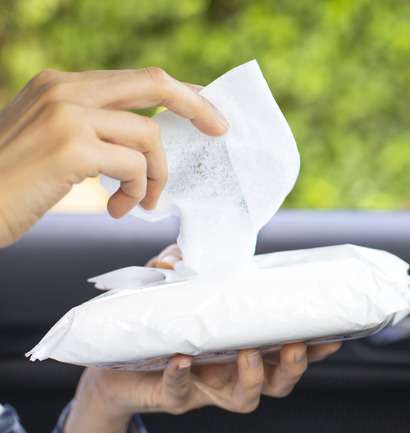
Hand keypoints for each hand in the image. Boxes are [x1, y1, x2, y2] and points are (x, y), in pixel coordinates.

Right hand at [0, 68, 228, 246]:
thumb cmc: (11, 183)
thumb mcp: (49, 139)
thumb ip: (90, 127)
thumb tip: (145, 138)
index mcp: (59, 84)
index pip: (135, 78)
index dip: (177, 93)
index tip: (204, 109)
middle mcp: (64, 90)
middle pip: (154, 83)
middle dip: (196, 106)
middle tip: (220, 130)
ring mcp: (67, 115)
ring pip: (150, 135)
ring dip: (156, 175)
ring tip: (139, 201)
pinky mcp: (72, 148)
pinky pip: (135, 165)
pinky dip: (138, 191)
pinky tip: (116, 209)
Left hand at [63, 245, 341, 432]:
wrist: (114, 363)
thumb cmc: (160, 323)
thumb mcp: (176, 288)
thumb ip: (182, 266)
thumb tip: (181, 255)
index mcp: (248, 346)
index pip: (289, 351)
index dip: (315, 349)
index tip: (335, 336)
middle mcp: (235, 371)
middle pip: (279, 382)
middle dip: (293, 368)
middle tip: (295, 346)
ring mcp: (207, 388)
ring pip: (245, 398)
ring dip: (252, 378)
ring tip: (247, 355)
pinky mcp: (175, 396)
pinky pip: (182, 392)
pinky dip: (183, 377)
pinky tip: (183, 360)